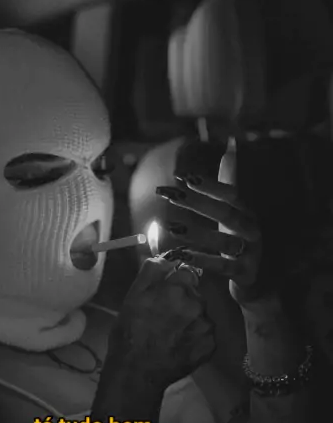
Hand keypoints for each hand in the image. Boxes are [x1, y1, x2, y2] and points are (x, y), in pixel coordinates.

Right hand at [107, 255, 215, 392]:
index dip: (174, 284)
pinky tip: (180, 346)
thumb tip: (166, 258)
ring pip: (201, 314)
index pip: (185, 274)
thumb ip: (152, 271)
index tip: (163, 296)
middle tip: (164, 318)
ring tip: (171, 334)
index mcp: (178, 288)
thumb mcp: (133, 295)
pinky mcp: (211, 346)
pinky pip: (205, 334)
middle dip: (183, 302)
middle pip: (195, 295)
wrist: (137, 371)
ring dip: (190, 320)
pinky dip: (196, 338)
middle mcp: (197, 304)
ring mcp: (206, 326)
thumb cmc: (130, 332)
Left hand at [156, 165, 263, 306]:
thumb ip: (230, 178)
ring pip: (225, 241)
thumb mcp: (234, 208)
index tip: (181, 175)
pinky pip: (222, 267)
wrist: (253, 278)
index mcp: (247, 211)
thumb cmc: (238, 237)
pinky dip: (202, 260)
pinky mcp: (243, 273)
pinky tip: (181, 255)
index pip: (229, 193)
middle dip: (197, 203)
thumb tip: (230, 143)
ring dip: (198, 234)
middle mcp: (251, 229)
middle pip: (226, 213)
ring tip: (172, 227)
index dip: (207, 184)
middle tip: (170, 194)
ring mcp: (250, 252)